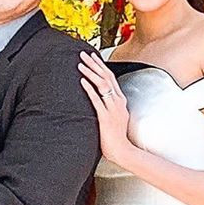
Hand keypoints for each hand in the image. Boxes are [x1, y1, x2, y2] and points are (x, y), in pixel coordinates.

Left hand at [79, 51, 133, 165]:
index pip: (110, 78)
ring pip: (102, 85)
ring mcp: (113, 109)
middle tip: (83, 53)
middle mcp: (118, 102)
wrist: (123, 151)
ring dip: (90, 72)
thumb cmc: (116, 138)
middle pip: (106, 77)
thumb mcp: (115, 119)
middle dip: (94, 64)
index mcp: (120, 101)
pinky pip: (97, 100)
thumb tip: (100, 103)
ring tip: (80, 63)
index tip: (93, 56)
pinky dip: (89, 89)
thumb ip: (108, 109)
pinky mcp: (105, 117)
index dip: (101, 66)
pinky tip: (82, 80)